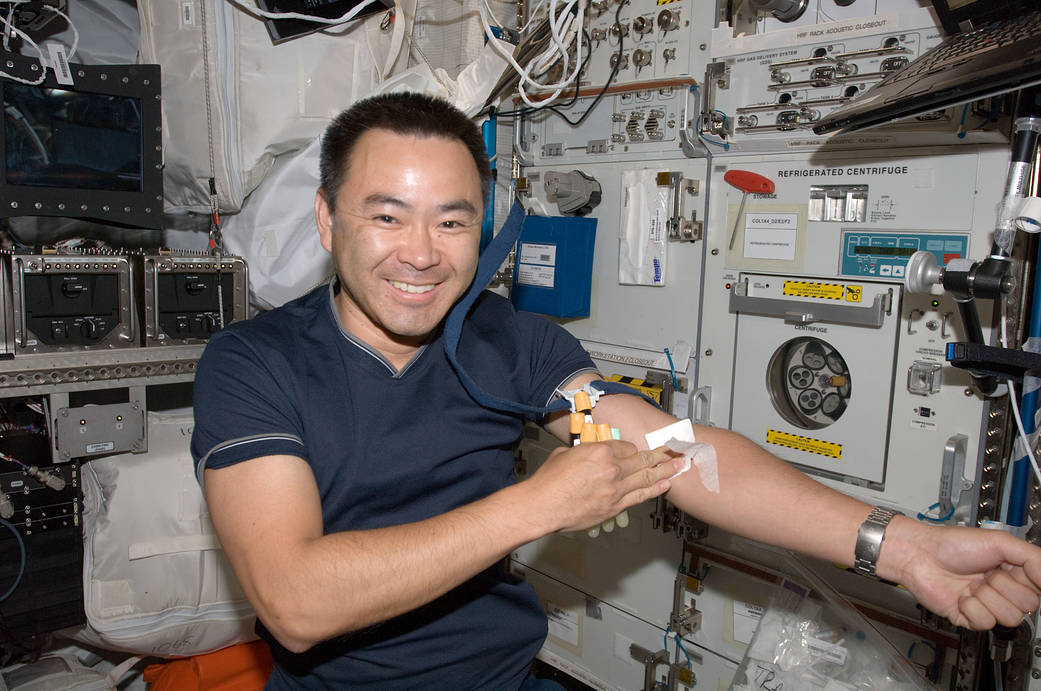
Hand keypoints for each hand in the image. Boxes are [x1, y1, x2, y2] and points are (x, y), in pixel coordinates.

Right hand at [526, 441, 680, 533]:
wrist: (542, 506)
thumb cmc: (548, 482)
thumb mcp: (565, 454)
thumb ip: (584, 452)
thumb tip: (591, 454)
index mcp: (599, 451)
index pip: (625, 446)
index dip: (631, 448)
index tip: (636, 450)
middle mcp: (612, 468)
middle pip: (642, 459)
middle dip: (660, 455)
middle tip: (674, 452)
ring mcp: (615, 489)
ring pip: (647, 477)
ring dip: (666, 470)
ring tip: (679, 466)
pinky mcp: (614, 507)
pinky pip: (640, 496)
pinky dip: (655, 490)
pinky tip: (665, 485)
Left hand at [884, 519, 1040, 629]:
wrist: (919, 556)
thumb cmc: (951, 544)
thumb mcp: (999, 541)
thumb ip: (1032, 557)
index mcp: (1013, 571)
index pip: (1039, 588)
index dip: (1028, 580)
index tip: (1011, 569)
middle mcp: (1002, 589)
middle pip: (1028, 605)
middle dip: (1004, 586)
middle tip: (986, 573)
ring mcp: (987, 605)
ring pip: (1009, 617)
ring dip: (987, 597)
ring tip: (972, 584)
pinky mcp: (970, 618)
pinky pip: (985, 623)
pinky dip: (971, 607)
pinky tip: (961, 595)